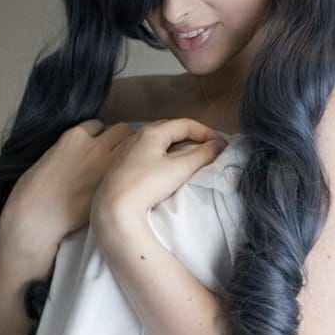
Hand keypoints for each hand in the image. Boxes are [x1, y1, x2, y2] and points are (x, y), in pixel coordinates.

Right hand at [2, 118, 133, 248]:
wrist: (35, 215)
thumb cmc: (35, 190)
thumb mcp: (53, 156)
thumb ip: (73, 149)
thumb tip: (87, 152)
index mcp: (74, 136)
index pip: (98, 125)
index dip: (101, 136)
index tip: (100, 148)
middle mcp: (93, 146)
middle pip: (122, 131)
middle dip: (122, 141)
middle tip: (118, 158)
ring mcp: (106, 166)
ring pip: (132, 150)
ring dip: (131, 156)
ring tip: (124, 170)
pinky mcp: (112, 186)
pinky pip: (129, 173)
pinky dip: (129, 175)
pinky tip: (121, 186)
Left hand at [89, 118, 227, 228]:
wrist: (113, 210)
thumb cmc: (146, 185)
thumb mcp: (180, 169)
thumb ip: (202, 155)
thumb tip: (218, 145)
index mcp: (152, 133)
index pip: (185, 124)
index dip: (207, 132)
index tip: (221, 145)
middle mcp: (136, 138)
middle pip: (169, 130)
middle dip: (191, 136)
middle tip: (207, 148)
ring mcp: (125, 152)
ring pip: (156, 142)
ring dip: (176, 146)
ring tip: (189, 158)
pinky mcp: (119, 168)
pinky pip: (145, 155)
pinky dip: (161, 156)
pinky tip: (164, 169)